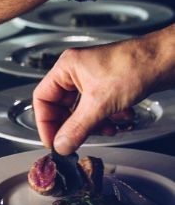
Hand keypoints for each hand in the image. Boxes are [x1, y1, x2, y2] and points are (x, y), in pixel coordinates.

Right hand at [32, 37, 149, 154]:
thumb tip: (61, 144)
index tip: (52, 141)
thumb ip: (77, 128)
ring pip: (81, 111)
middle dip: (73, 125)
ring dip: (93, 124)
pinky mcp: (108, 87)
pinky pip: (97, 109)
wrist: (165, 60)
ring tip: (106, 128)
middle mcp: (76, 72)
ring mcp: (92, 80)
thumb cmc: (133, 65)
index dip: (45, 122)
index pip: (42, 98)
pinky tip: (119, 119)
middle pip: (62, 106)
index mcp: (65, 68)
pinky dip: (106, 118)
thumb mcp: (100, 103)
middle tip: (77, 141)